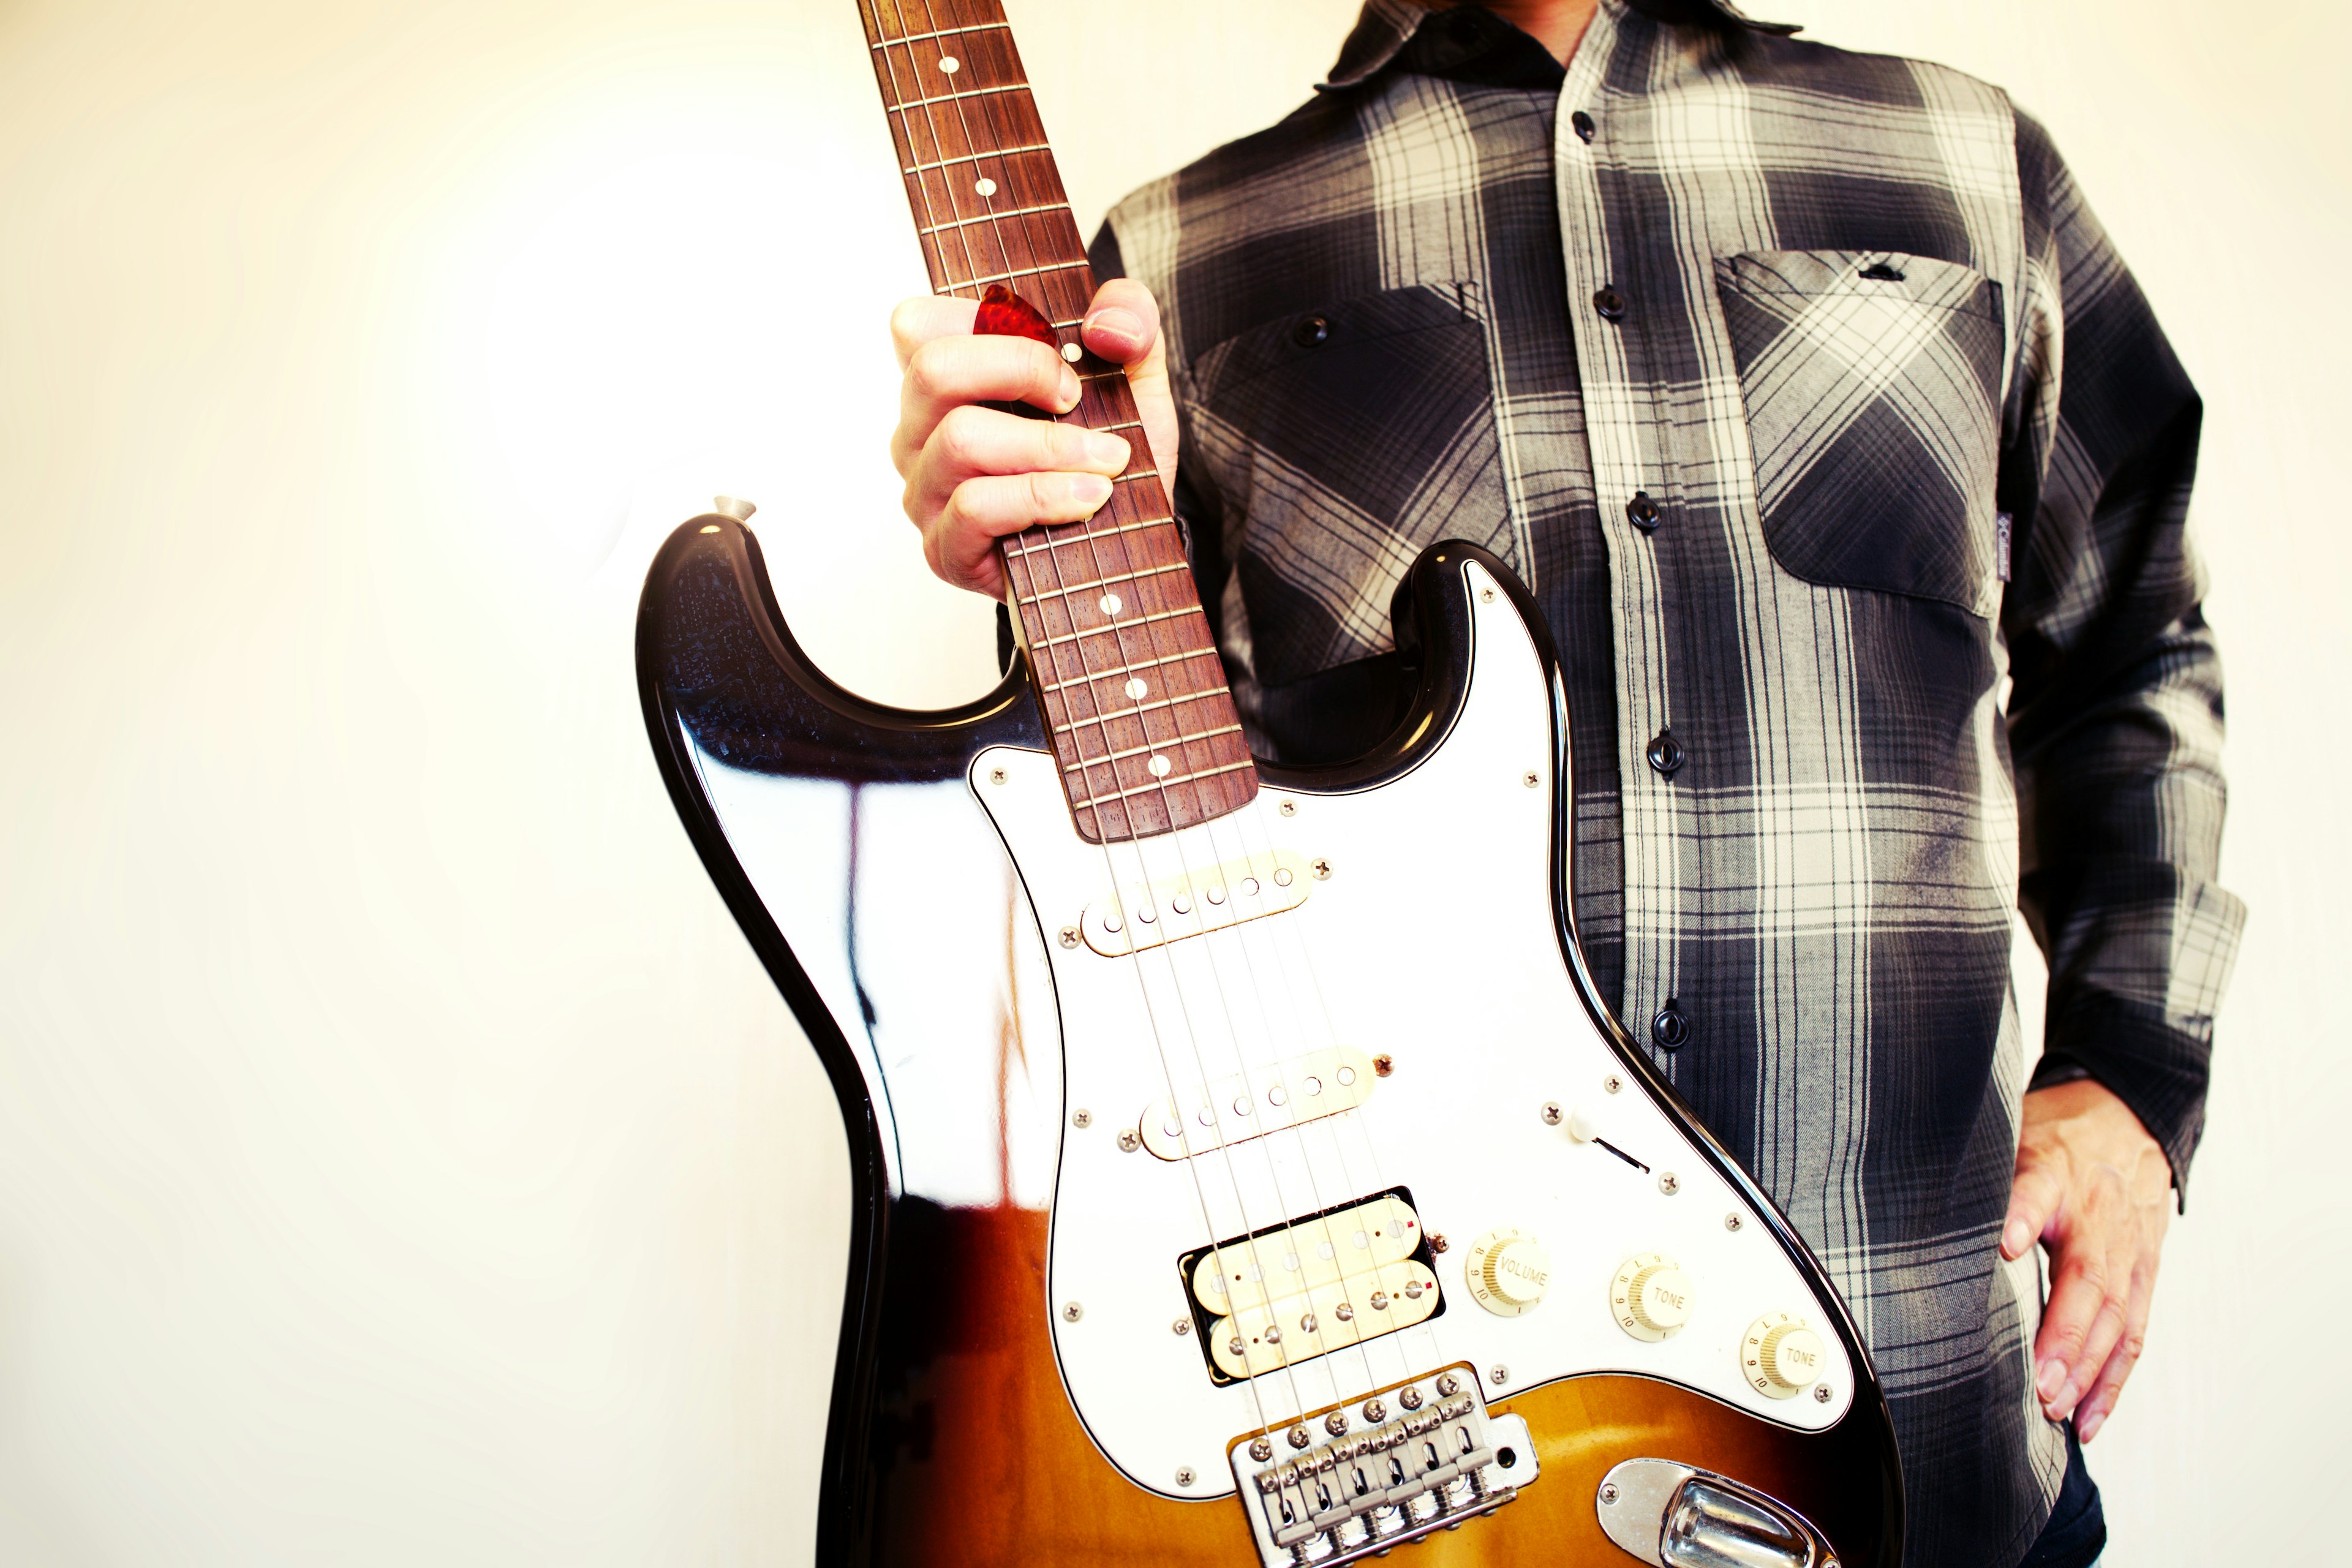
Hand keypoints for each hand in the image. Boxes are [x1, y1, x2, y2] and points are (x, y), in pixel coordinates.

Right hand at [888, 278, 1179, 597]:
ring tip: (1106, 461)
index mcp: (947, 380)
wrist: (1124, 544)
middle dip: (1020, 370)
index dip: (990, 321)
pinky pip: (975, 505)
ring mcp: (925, 491)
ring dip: (1048, 446)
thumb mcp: (1134, 374)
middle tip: (1075, 398)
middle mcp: (921, 431)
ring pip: (960, 440)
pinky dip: (1043, 496)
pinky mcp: (944, 547)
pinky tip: (1088, 498)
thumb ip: (1131, 318)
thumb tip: (1104, 323)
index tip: (1056, 352)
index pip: (919, 322)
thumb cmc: (1104, 456)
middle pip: (934, 370)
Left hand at [2001, 1078, 2170, 1441]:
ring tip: (2056, 1410)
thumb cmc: (2056, 1133)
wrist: (2129, 1116)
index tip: (2004, 1243)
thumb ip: (1974, 1165)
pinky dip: (2111, 1381)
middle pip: (2086, 1279)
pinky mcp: (2145, 1274)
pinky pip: (2134, 1334)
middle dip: (2063, 1337)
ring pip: (2116, 1318)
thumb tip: (1907, 1189)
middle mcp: (2098, 1214)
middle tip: (2037, 1383)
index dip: (2018, 1216)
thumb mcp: (2011, 1129)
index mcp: (2054, 1169)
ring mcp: (2128, 1249)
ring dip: (2087, 1371)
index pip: (2035, 1188)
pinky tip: (2088, 1419)